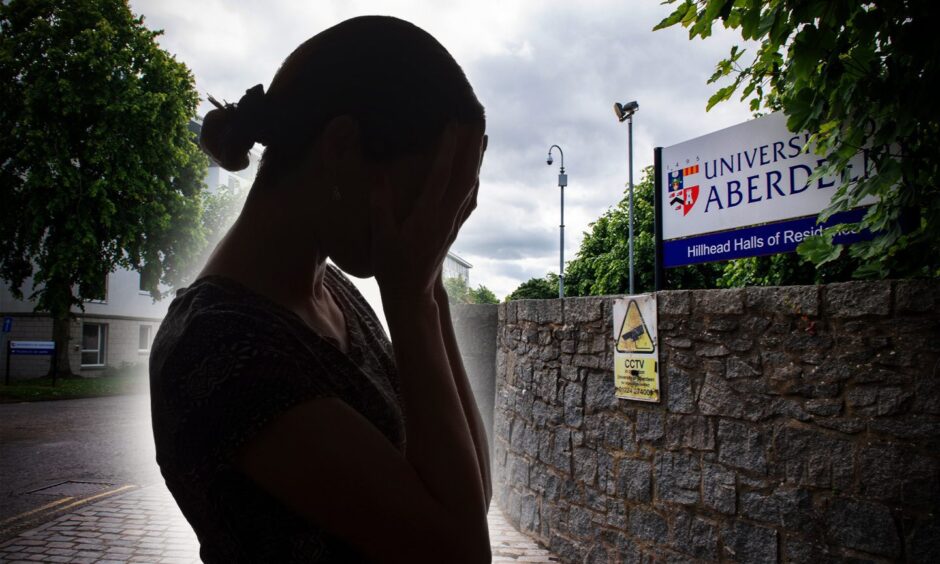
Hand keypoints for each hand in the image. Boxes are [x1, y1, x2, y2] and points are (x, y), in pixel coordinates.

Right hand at [370, 123, 484, 299]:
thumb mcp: (381, 238)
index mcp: (426, 217)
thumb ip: (380, 208)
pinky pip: (469, 201)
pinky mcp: (453, 230)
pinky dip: (475, 182)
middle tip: (476, 120)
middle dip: (470, 147)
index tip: (452, 125)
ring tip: (482, 137)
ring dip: (476, 161)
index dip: (448, 150)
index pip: (441, 177)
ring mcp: (452, 224)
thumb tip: (378, 178)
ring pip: (470, 186)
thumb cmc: (392, 267)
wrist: (411, 294)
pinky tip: (477, 173)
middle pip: (464, 177)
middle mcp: (445, 218)